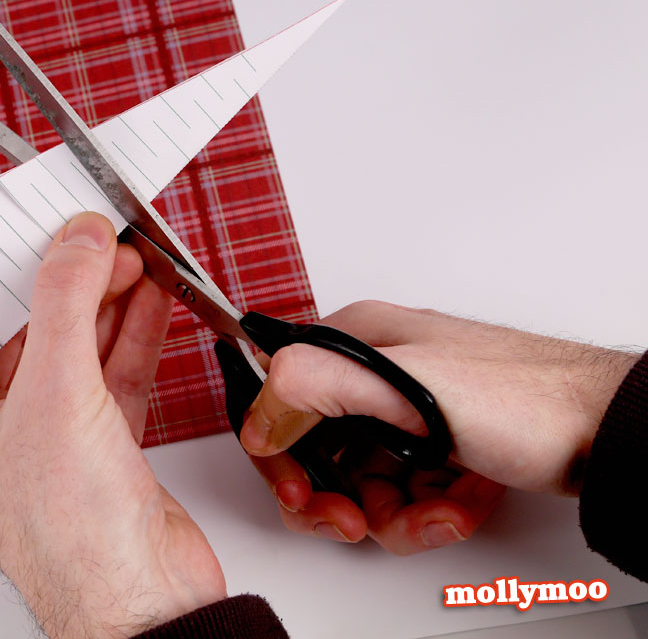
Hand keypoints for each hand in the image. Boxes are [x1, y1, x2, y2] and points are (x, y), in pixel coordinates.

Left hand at [0, 212, 225, 637]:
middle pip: (38, 333)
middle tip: (105, 238)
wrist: (145, 603)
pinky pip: (117, 378)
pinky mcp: (108, 452)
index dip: (18, 272)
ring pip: (83, 352)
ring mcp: (57, 443)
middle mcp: (1, 434)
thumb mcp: (56, 394)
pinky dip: (137, 337)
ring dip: (113, 303)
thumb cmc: (74, 537)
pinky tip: (153, 300)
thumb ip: (67, 304)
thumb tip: (77, 241)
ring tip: (136, 256)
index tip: (48, 228)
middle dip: (76, 284)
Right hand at [237, 300, 636, 554]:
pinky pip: (402, 492)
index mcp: (355, 341)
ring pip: (360, 482)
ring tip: (438, 511)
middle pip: (317, 451)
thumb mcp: (403, 381)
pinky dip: (427, 510)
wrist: (605, 430)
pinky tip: (460, 502)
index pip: (278, 399)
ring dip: (394, 513)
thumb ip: (311, 386)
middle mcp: (373, 373)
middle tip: (359, 521)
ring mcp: (405, 411)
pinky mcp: (435, 444)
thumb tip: (257, 416)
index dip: (280, 456)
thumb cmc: (525, 395)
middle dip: (340, 499)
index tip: (302, 495)